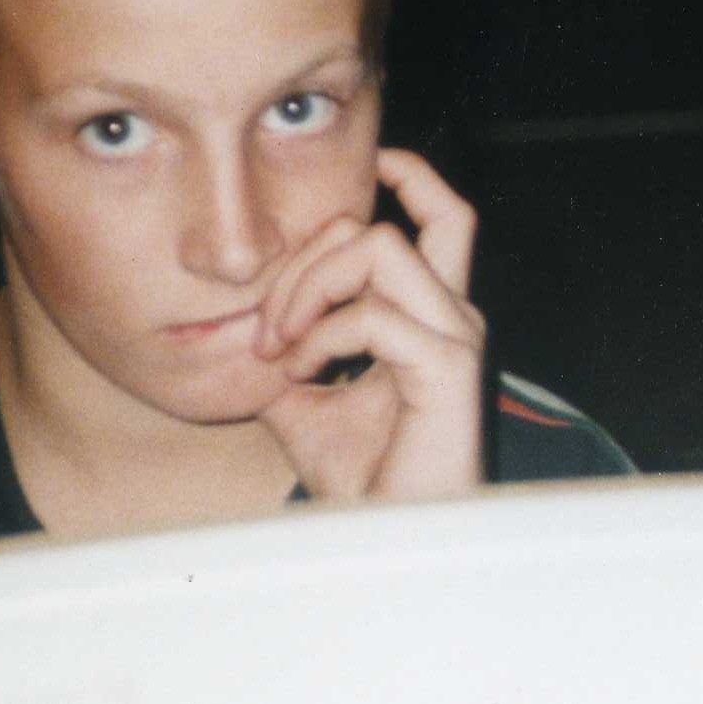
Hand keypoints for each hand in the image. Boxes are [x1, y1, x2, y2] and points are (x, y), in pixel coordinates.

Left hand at [250, 148, 486, 502]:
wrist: (386, 539)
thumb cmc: (361, 478)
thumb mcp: (301, 401)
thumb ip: (287, 349)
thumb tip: (247, 321)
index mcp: (431, 317)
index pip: (440, 216)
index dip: (408, 175)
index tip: (367, 165)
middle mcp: (452, 317)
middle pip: (382, 226)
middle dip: (304, 260)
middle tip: (265, 326)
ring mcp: (455, 338)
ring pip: (380, 247)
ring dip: (309, 286)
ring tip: (280, 343)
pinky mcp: (448, 368)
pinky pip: (372, 314)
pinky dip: (322, 336)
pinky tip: (300, 374)